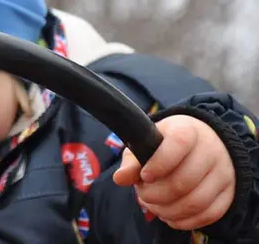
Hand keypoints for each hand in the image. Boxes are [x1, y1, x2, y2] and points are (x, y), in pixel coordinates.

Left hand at [113, 115, 235, 229]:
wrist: (202, 142)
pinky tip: (169, 215)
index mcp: (188, 130)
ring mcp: (224, 172)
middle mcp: (211, 150)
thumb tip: (120, 179)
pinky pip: (209, 214)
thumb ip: (132, 160)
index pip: (178, 144)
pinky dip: (185, 220)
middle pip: (184, 180)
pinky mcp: (230, 192)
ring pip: (196, 201)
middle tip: (143, 194)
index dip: (158, 164)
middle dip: (156, 194)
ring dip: (169, 210)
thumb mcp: (147, 143)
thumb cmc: (167, 144)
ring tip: (153, 206)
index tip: (144, 176)